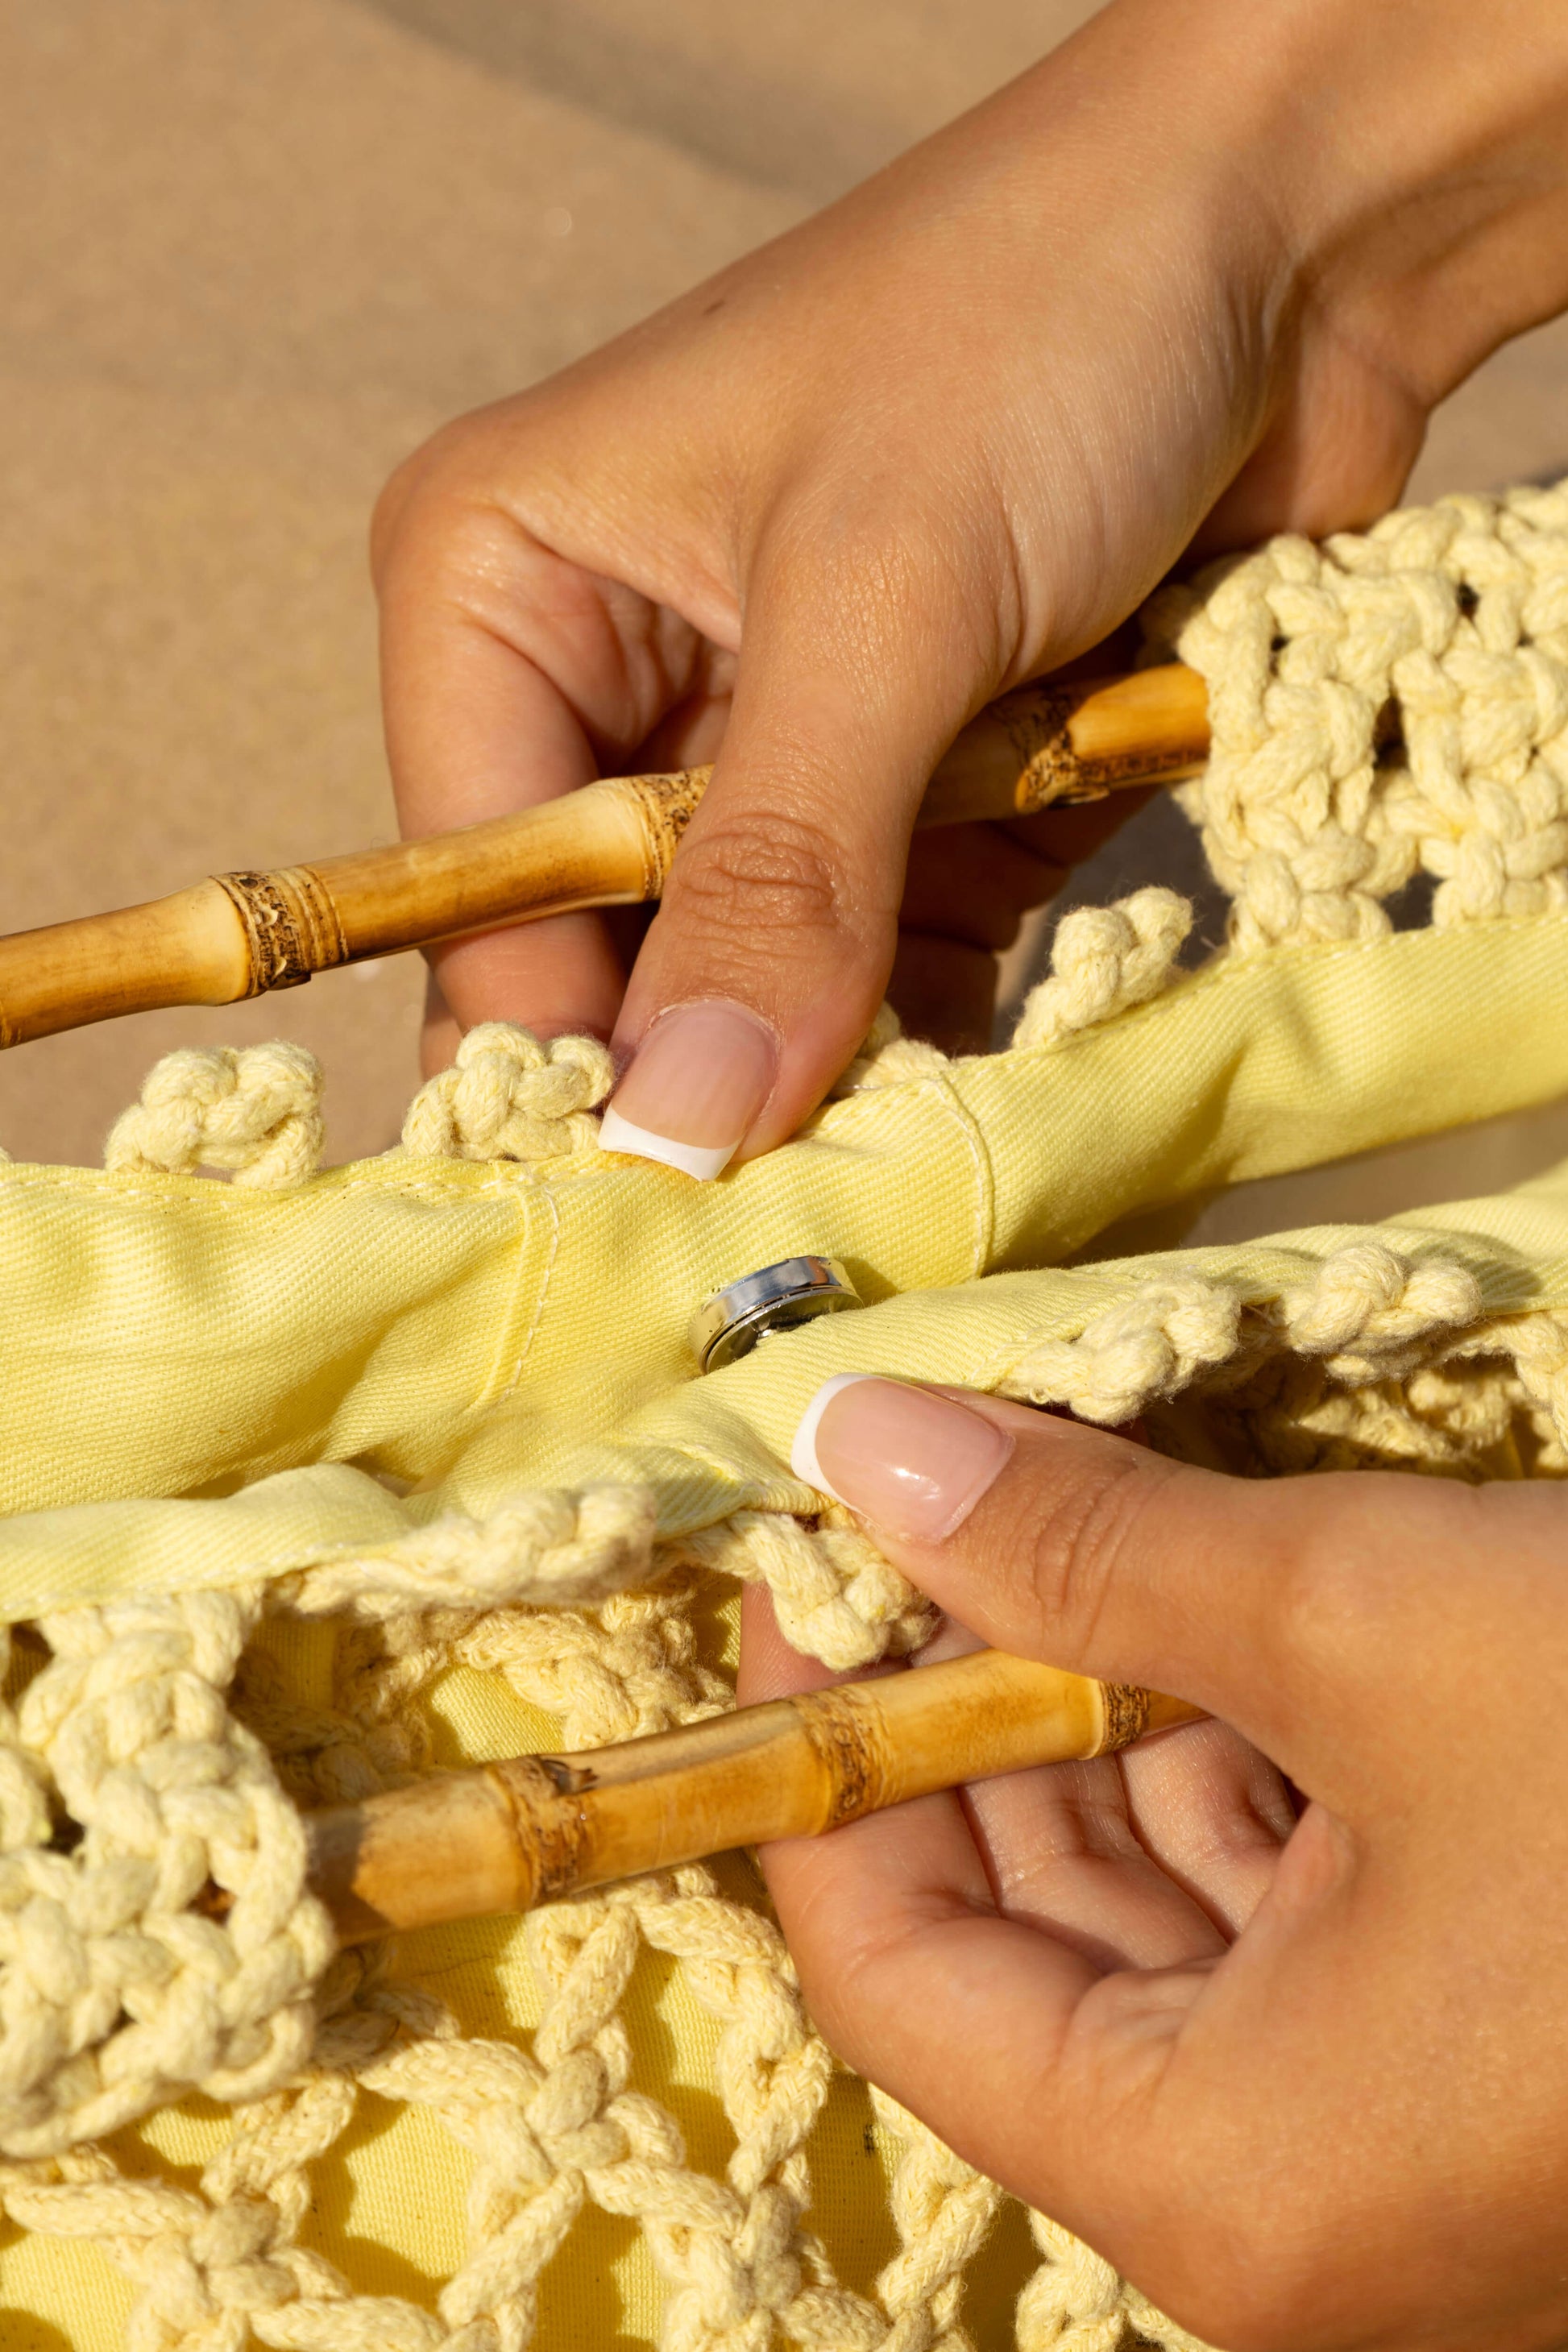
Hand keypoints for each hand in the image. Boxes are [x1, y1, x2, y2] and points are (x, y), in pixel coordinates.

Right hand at [373, 0, 1567, 1167]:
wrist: (1290, 234)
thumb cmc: (1034, 319)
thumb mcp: (878, 594)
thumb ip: (779, 870)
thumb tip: (682, 1128)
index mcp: (503, 588)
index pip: (482, 889)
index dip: (562, 1064)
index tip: (653, 1228)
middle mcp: (615, 683)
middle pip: (615, 962)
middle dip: (704, 1092)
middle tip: (777, 1252)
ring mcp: (776, 755)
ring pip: (760, 992)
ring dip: (837, 1087)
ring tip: (890, 1206)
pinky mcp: (921, 802)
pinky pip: (898, 977)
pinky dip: (944, 1048)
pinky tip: (978, 1131)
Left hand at [739, 1377, 1567, 2351]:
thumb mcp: (1366, 1623)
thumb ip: (1084, 1550)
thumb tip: (859, 1441)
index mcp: (1220, 2179)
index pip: (893, 1971)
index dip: (820, 1751)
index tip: (796, 1571)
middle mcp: (1293, 2203)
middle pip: (1023, 1936)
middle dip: (967, 1709)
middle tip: (917, 1510)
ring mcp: (1397, 2135)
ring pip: (1161, 1906)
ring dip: (1103, 1712)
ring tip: (1055, 1523)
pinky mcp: (1483, 2042)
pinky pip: (1294, 1905)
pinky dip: (1235, 1753)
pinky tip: (1215, 1606)